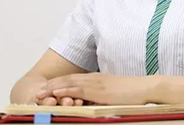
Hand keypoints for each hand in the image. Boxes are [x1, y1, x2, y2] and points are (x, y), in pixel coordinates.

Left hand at [37, 73, 152, 105]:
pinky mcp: (99, 90)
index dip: (59, 84)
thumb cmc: (132, 94)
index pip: (73, 80)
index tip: (47, 89)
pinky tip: (56, 93)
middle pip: (68, 80)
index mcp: (97, 80)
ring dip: (54, 87)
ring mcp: (96, 83)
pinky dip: (65, 90)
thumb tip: (91, 105)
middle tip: (38, 91)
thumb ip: (101, 97)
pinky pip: (79, 89)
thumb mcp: (113, 95)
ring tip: (41, 93)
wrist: (145, 88)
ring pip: (70, 83)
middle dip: (52, 85)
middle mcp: (94, 79)